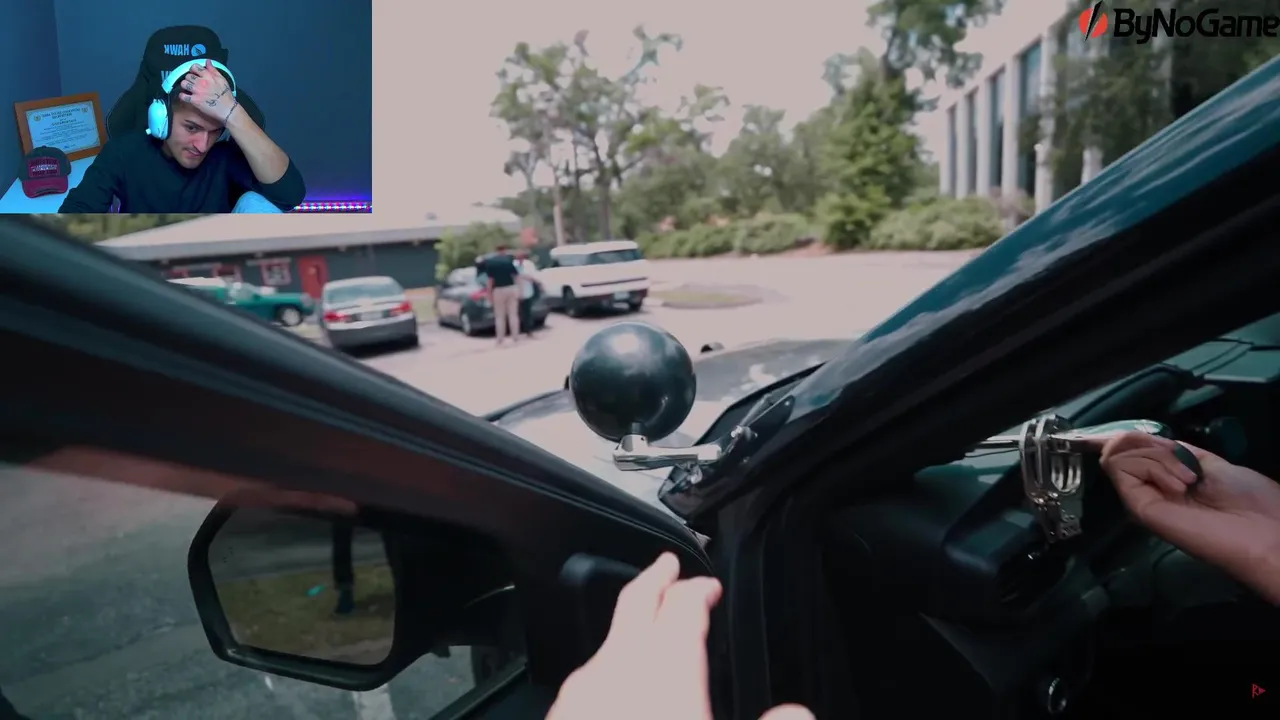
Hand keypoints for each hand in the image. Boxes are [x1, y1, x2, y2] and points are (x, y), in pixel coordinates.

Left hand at [179, 59, 236, 123]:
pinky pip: (183, 95)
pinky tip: (186, 96)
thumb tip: (207, 61)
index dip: (193, 69)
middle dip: (189, 78)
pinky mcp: (194, 100)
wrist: (227, 110)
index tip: (194, 73)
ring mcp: (197, 91)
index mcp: (208, 76)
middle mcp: (201, 82)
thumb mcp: (222, 80)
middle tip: (192, 82)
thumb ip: (213, 70)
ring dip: (185, 86)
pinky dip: (182, 95)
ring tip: (189, 88)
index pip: (195, 67)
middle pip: (187, 75)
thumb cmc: (226, 95)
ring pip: (183, 84)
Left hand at [546, 552, 812, 719]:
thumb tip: (797, 715)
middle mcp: (616, 676)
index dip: (696, 591)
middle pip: (633, 610)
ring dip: (627, 630)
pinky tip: (611, 694)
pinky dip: (606, 672)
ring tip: (643, 628)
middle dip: (652, 583)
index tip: (708, 587)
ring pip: (604, 647)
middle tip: (664, 566)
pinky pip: (584, 686)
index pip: (681, 610)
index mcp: (664, 675)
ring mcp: (579, 703)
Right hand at [1095, 431, 1279, 600]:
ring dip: (1158, 456)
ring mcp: (1140, 497)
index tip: (1104, 433)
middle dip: (1150, 442)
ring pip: (1119, 454)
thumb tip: (1140, 439)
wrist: (1263, 529)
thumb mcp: (1206, 461)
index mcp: (1164, 477)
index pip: (1127, 450)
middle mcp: (1148, 487)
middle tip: (1183, 463)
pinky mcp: (1137, 506)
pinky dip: (1152, 466)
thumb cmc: (1247, 498)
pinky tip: (1179, 486)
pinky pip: (1122, 467)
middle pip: (1121, 446)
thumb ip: (1173, 452)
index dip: (1119, 437)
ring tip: (1188, 480)